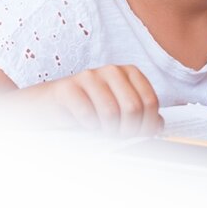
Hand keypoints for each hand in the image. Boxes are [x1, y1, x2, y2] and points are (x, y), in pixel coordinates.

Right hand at [32, 65, 161, 136]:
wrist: (47, 106)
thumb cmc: (87, 108)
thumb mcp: (118, 110)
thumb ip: (140, 115)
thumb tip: (159, 126)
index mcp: (129, 73)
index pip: (150, 102)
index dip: (147, 126)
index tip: (138, 136)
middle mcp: (112, 71)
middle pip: (133, 108)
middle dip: (127, 131)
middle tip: (118, 136)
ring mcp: (89, 76)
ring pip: (111, 113)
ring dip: (107, 130)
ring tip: (102, 131)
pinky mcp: (68, 87)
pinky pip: (88, 114)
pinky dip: (88, 127)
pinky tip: (85, 125)